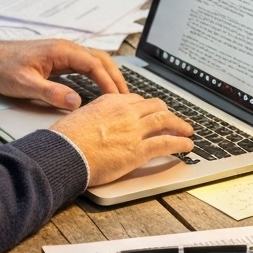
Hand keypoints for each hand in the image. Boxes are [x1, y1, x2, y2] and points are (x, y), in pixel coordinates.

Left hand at [0, 38, 128, 109]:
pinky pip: (86, 65)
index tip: (116, 99)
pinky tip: (102, 87)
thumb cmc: (4, 68)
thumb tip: (75, 101)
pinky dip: (98, 75)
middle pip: (101, 60)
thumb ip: (51, 92)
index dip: (108, 82)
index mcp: (61, 50)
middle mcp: (66, 48)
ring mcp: (64, 52)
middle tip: (127, 98)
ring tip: (119, 94)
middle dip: (116, 78)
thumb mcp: (25, 84)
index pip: (94, 64)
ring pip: (95, 61)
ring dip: (109, 75)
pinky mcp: (60, 59)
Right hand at [50, 94, 193, 185]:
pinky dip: (180, 143)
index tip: (150, 113)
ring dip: (180, 125)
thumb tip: (94, 126)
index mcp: (109, 102)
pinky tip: (187, 146)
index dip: (146, 108)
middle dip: (166, 113)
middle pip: (155, 107)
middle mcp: (125, 111)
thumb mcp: (78, 118)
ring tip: (188, 130)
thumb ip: (93, 119)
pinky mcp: (139, 149)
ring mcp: (134, 130)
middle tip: (172, 120)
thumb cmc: (65, 140)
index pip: (135, 100)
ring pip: (165, 121)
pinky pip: (166, 142)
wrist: (64, 152)